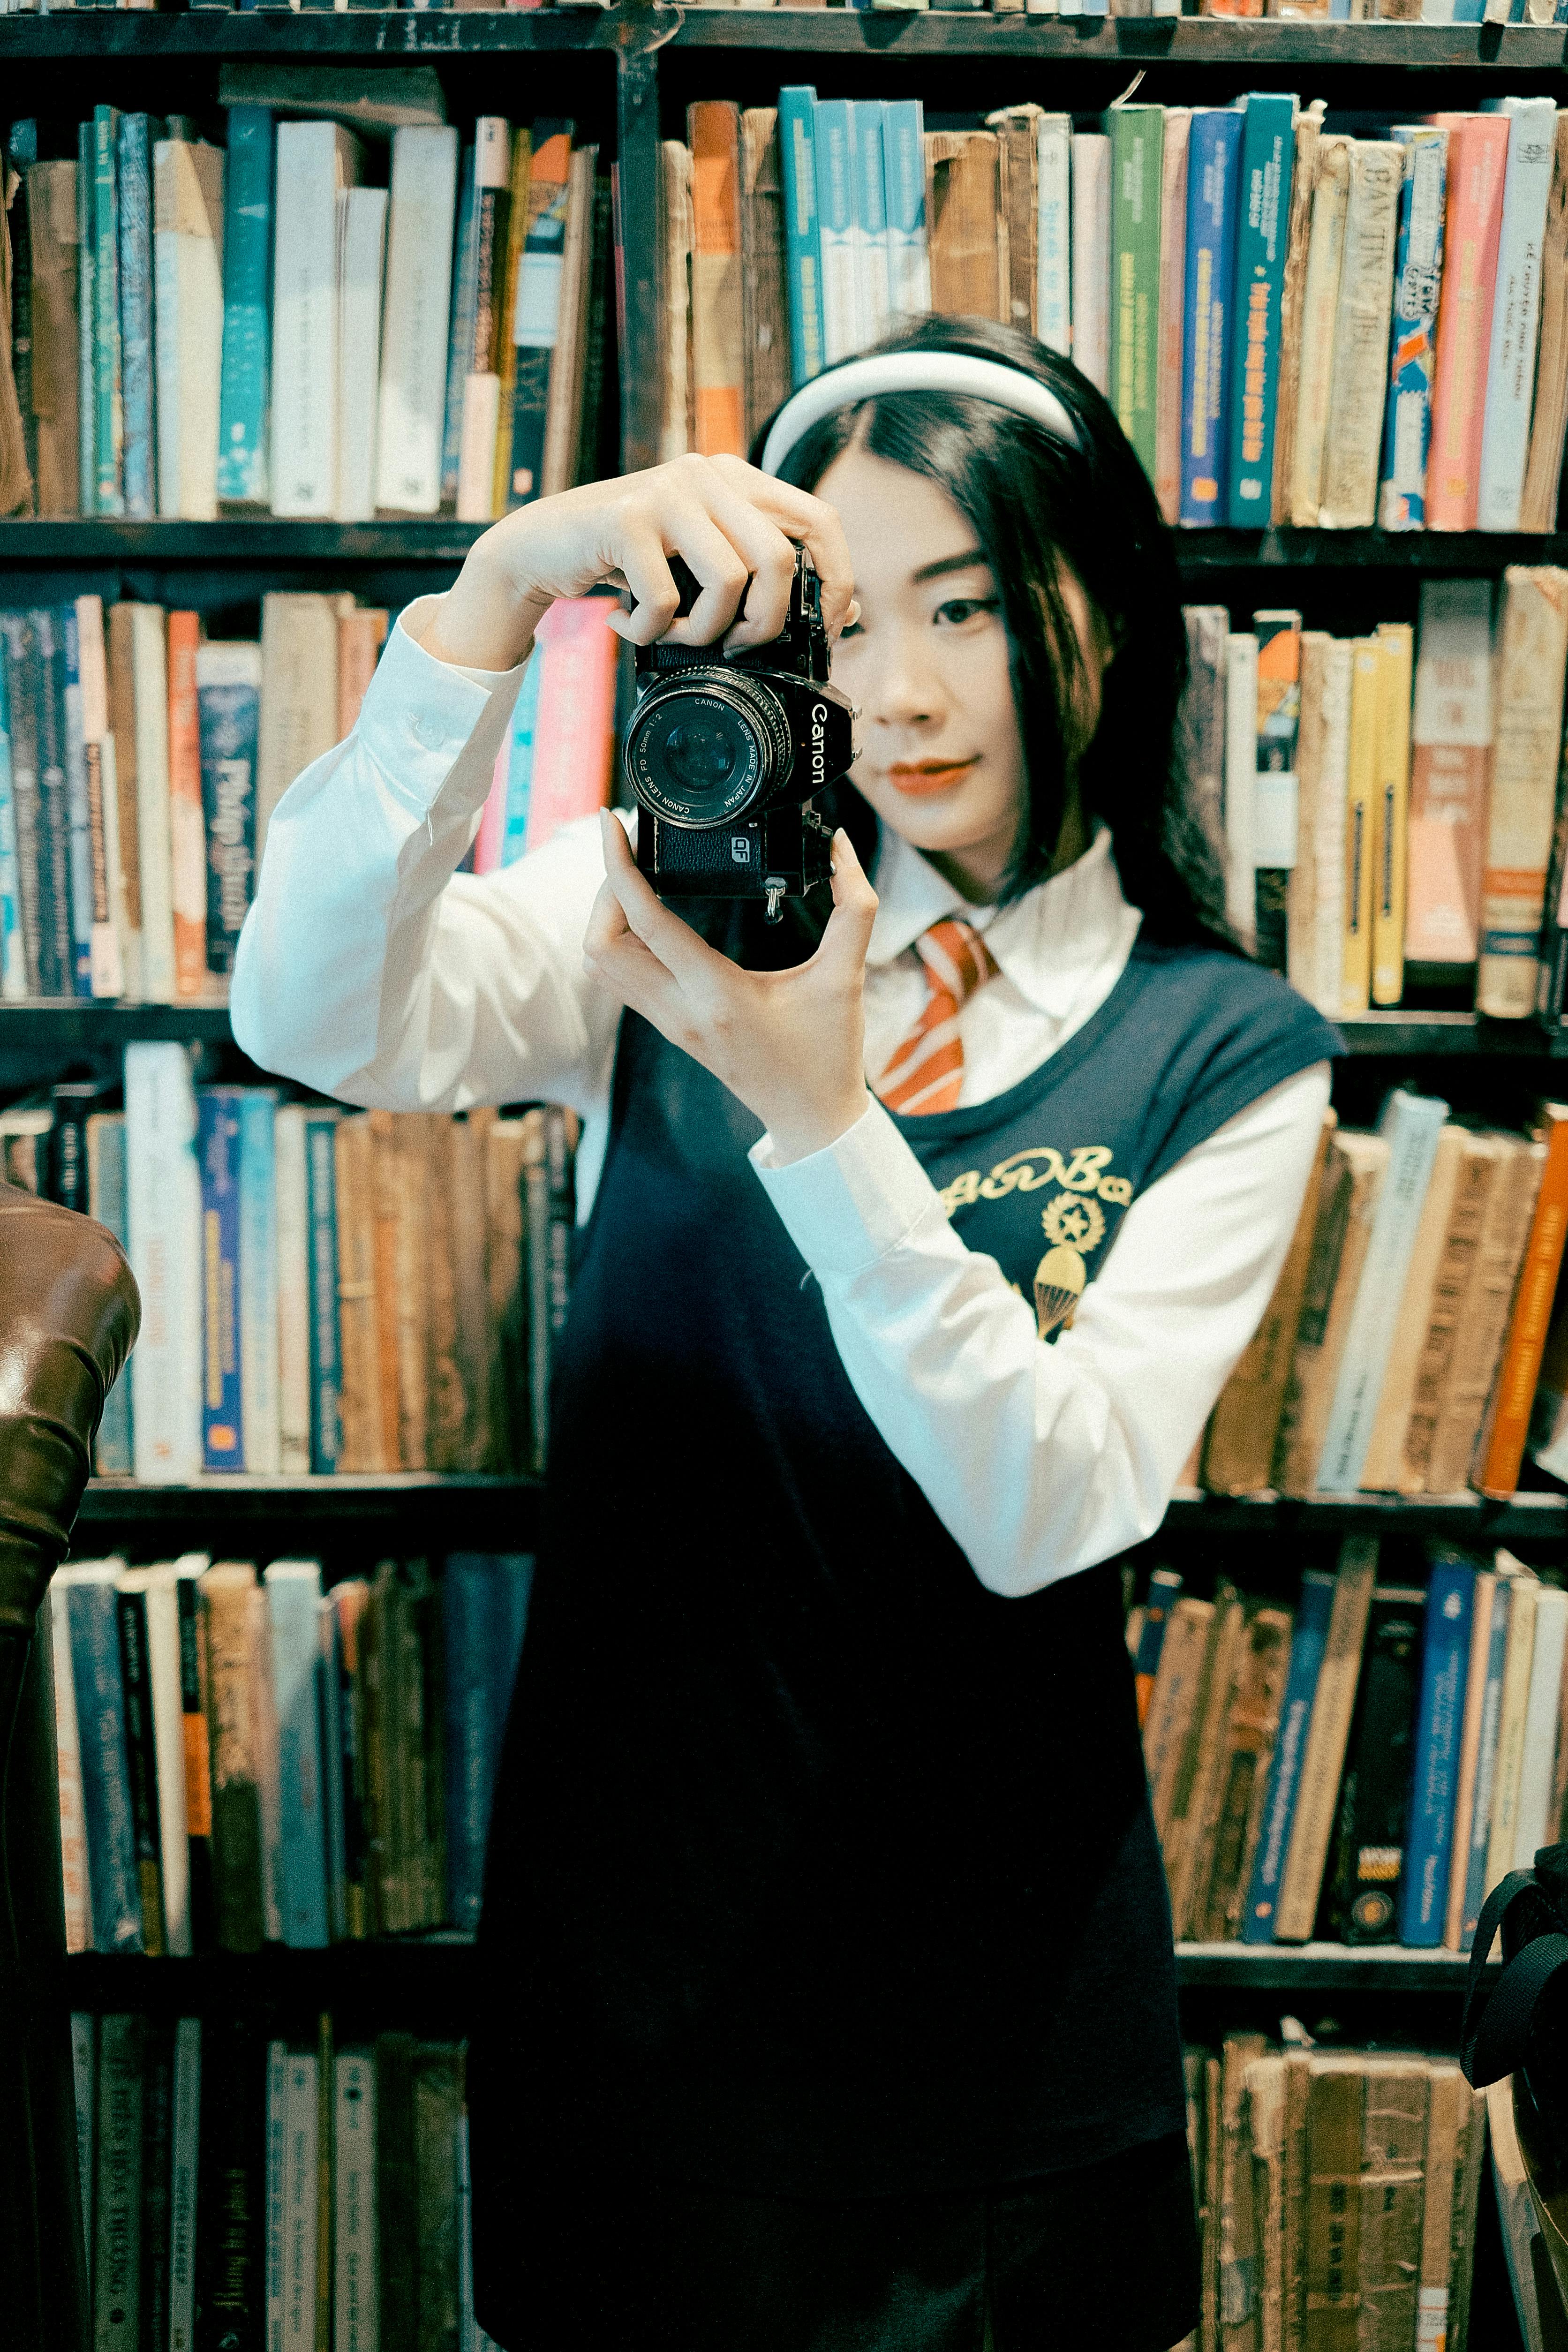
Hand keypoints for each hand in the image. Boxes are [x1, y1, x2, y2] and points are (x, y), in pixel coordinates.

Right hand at [421, 454, 857, 674]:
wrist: (543, 547)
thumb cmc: (633, 564)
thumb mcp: (701, 561)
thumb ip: (759, 572)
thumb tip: (846, 613)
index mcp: (738, 479)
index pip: (820, 521)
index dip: (837, 580)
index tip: (825, 630)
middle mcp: (708, 473)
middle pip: (779, 559)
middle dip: (765, 623)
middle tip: (736, 647)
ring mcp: (667, 491)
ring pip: (727, 582)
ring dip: (702, 633)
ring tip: (672, 636)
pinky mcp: (625, 518)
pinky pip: (665, 599)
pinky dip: (647, 631)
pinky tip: (626, 625)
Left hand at [584, 812, 877, 1164]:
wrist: (812, 1119)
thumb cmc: (828, 1052)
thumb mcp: (847, 976)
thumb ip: (854, 906)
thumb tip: (841, 844)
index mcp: (718, 994)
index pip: (645, 922)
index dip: (619, 867)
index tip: (612, 822)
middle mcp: (681, 1010)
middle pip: (599, 944)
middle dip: (607, 888)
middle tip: (635, 854)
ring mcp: (669, 1024)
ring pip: (599, 964)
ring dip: (607, 916)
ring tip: (638, 878)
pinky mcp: (669, 1028)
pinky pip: (617, 980)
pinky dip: (617, 941)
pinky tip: (646, 916)